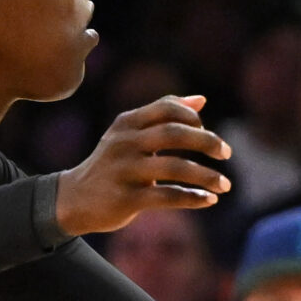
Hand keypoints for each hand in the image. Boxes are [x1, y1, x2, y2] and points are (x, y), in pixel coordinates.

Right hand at [52, 96, 232, 235]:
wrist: (73, 199)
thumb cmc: (112, 165)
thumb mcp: (130, 135)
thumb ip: (163, 115)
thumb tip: (201, 100)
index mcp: (126, 124)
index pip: (166, 109)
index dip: (193, 117)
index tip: (208, 133)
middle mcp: (124, 143)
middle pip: (174, 134)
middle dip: (206, 142)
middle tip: (226, 153)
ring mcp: (124, 171)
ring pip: (175, 167)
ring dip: (206, 176)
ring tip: (225, 185)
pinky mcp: (126, 199)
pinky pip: (167, 197)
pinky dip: (192, 198)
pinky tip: (209, 201)